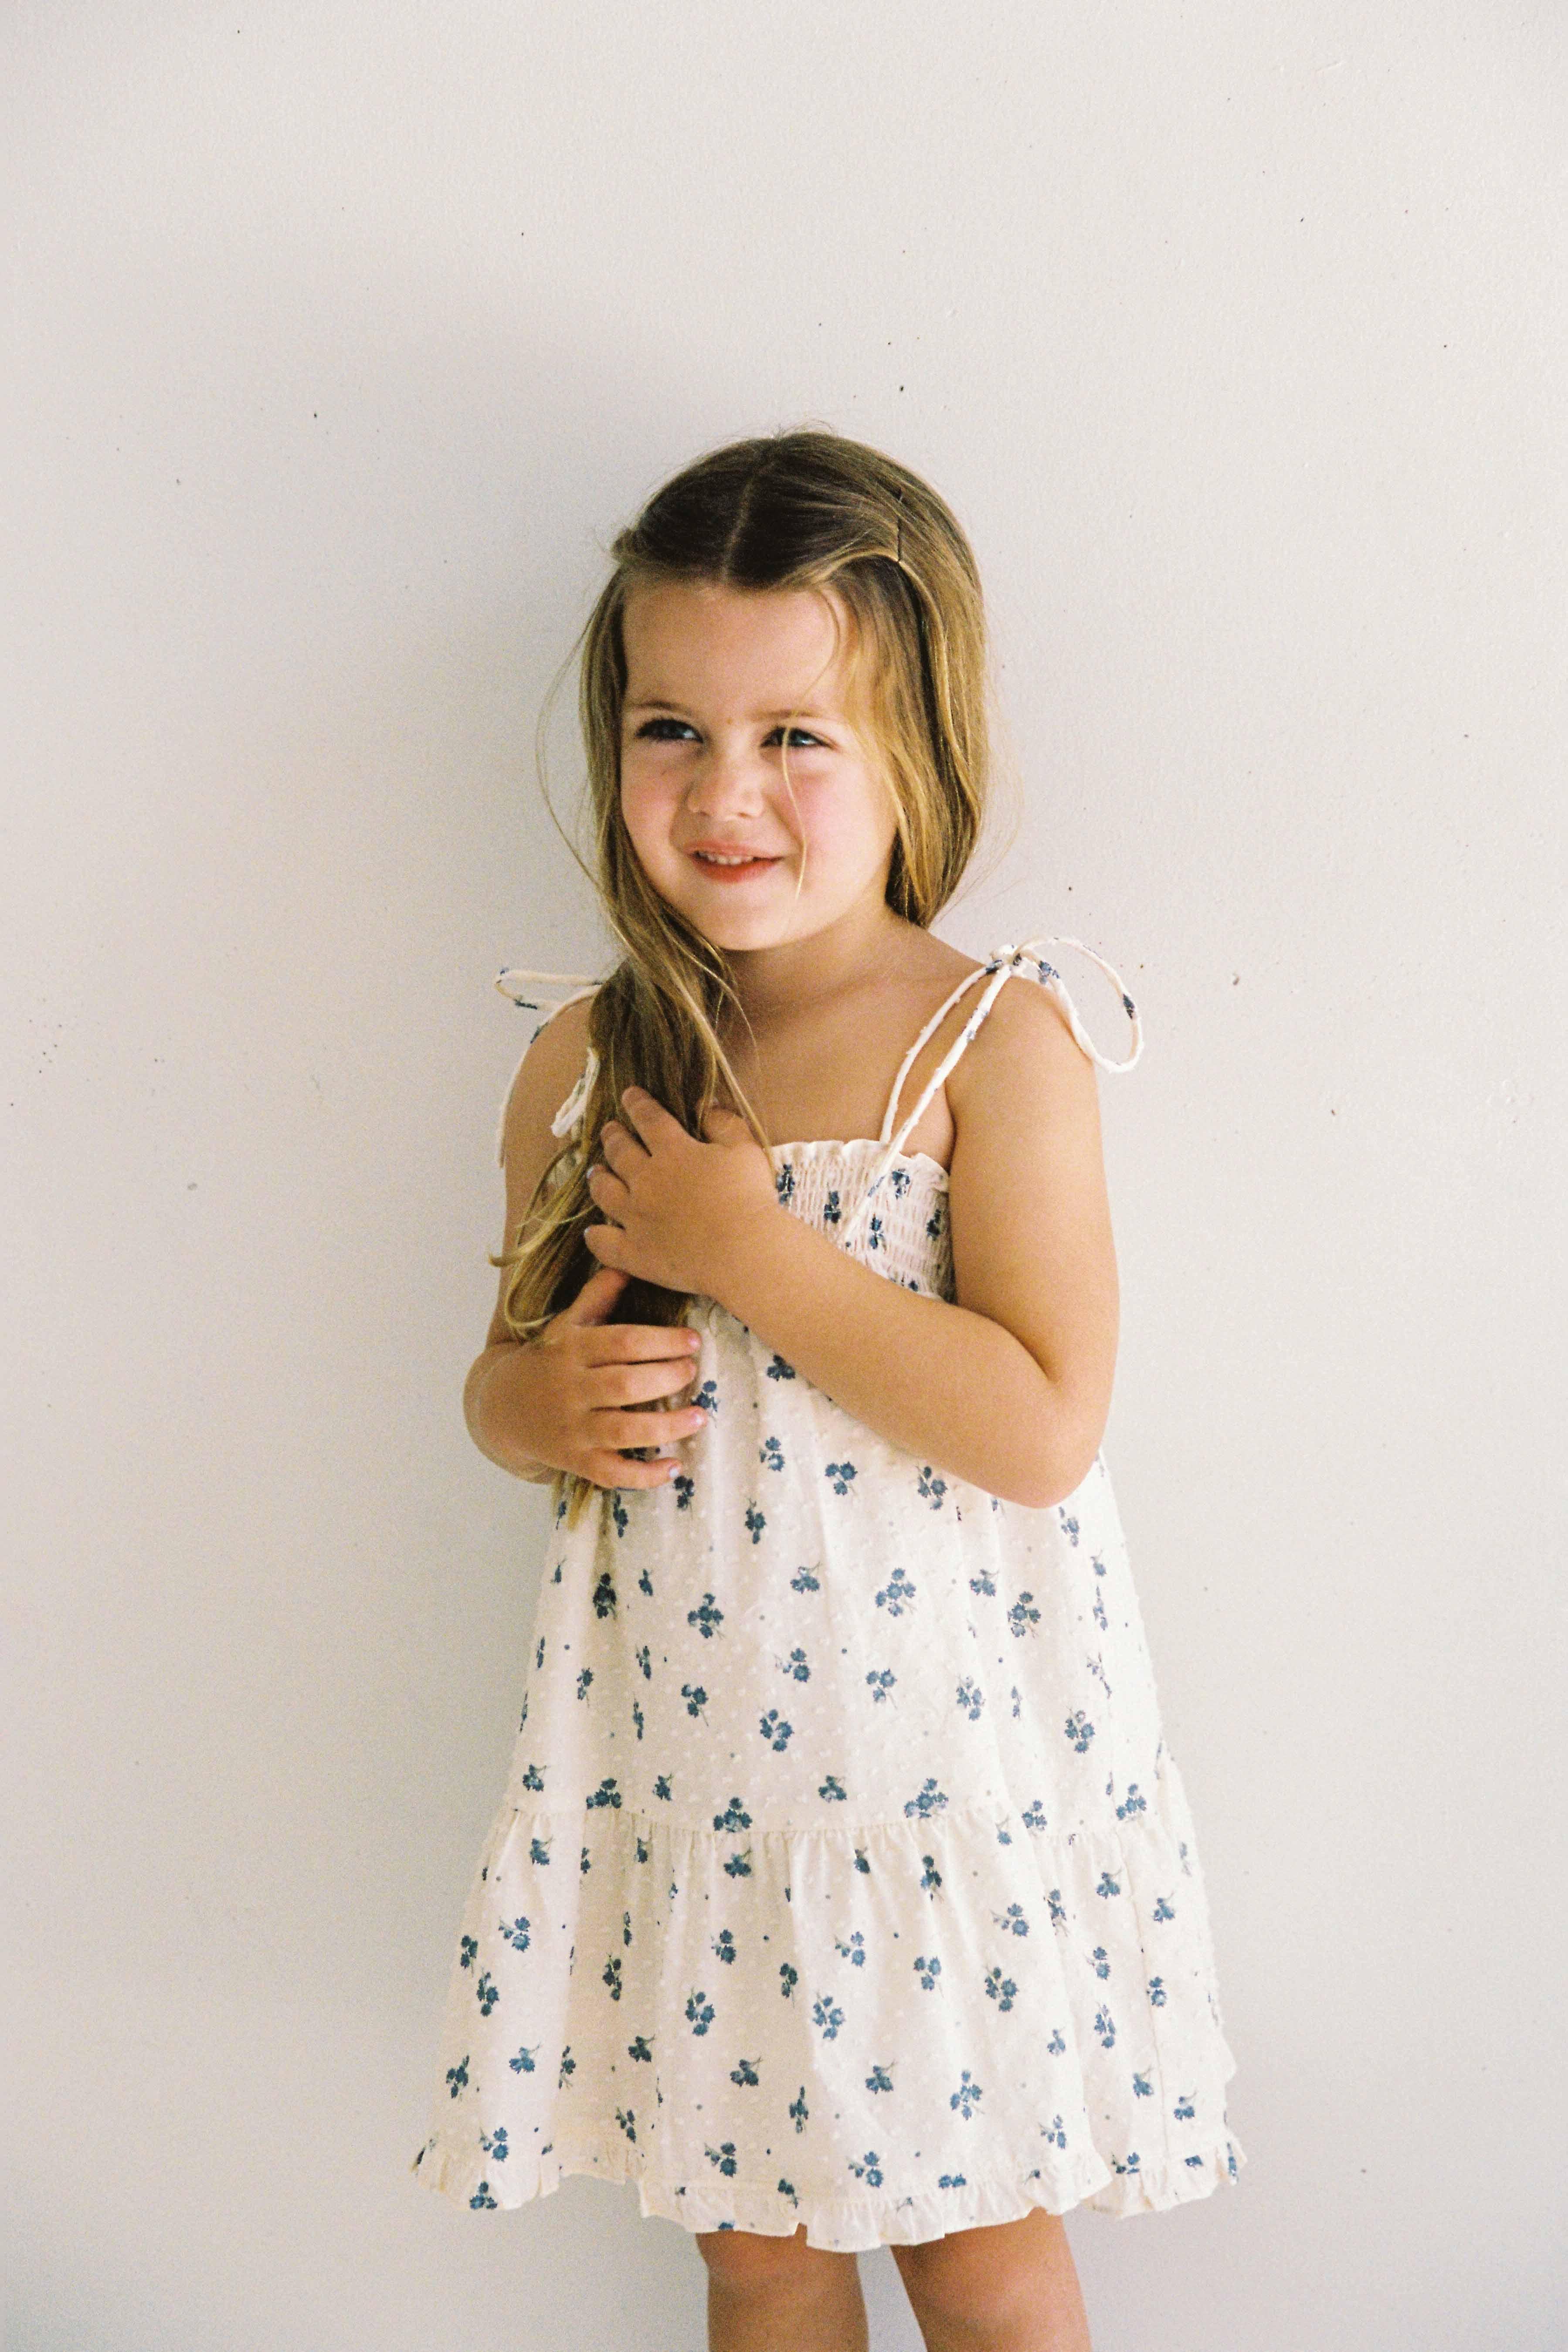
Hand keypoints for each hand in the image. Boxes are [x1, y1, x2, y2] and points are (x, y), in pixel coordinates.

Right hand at [480, 1264, 709, 1490]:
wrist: (501, 1407)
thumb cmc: (548, 1358)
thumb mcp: (566, 1324)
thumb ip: (597, 1295)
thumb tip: (628, 1259)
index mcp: (572, 1349)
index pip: (621, 1342)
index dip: (661, 1341)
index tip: (693, 1341)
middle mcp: (572, 1389)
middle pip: (625, 1384)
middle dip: (666, 1377)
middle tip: (694, 1372)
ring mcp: (573, 1428)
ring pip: (624, 1430)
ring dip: (666, 1427)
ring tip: (699, 1417)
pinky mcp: (575, 1461)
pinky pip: (613, 1473)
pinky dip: (644, 1476)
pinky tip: (675, 1468)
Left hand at [583, 1087, 778, 1301]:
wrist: (743, 1251)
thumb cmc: (749, 1198)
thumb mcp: (745, 1149)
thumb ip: (724, 1124)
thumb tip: (706, 1107)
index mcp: (674, 1151)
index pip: (649, 1118)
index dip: (637, 1103)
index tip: (629, 1095)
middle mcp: (646, 1180)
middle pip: (619, 1151)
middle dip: (612, 1136)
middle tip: (610, 1130)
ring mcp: (635, 1217)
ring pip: (604, 1191)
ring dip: (598, 1178)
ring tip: (595, 1172)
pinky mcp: (633, 1252)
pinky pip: (603, 1242)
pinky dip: (595, 1235)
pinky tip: (593, 1231)